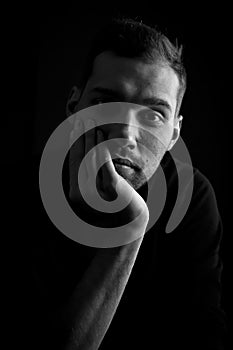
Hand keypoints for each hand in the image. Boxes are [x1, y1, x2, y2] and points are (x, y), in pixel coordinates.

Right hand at [69, 117, 148, 231]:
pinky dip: (101, 146)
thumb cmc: (113, 205)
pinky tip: (101, 135)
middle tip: (81, 121)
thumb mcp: (95, 190)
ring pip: (91, 157)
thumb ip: (87, 176)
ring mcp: (95, 190)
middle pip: (80, 157)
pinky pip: (104, 162)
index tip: (73, 131)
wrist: (130, 221)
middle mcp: (81, 193)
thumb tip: (83, 154)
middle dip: (80, 137)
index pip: (73, 163)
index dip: (73, 145)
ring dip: (90, 138)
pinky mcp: (111, 187)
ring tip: (92, 124)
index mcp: (75, 193)